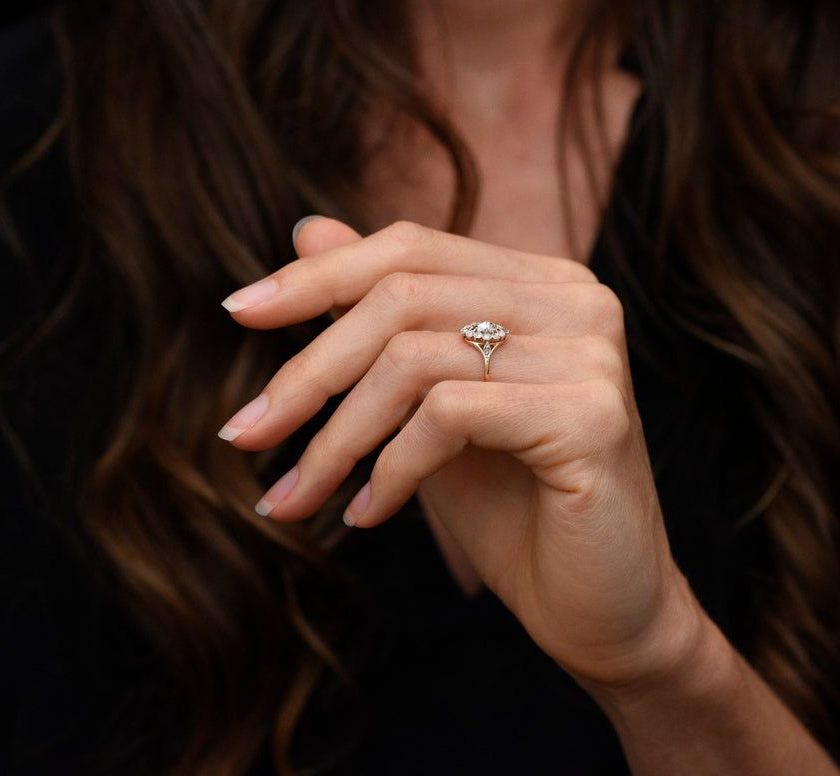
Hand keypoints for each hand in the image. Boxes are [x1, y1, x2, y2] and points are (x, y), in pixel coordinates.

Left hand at [219, 218, 703, 688]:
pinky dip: (389, 469)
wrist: (602, 611)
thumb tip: (307, 227)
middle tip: (244, 435)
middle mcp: (577, 301)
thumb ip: (380, 319)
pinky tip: (371, 515)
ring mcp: (591, 354)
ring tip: (296, 499)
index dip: (319, 275)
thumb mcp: (426, 405)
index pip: (412, 247)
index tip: (237, 312)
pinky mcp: (591, 415)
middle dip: (308, 371)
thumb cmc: (513, 508)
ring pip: (413, 359)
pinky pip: (447, 416)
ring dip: (335, 438)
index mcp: (543, 284)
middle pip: (401, 297)